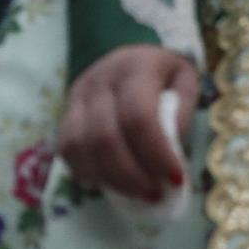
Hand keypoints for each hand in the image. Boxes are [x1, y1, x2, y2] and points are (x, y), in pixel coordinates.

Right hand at [59, 45, 197, 202]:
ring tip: (136, 193)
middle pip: (104, 138)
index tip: (176, 179)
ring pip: (79, 148)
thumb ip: (183, 111)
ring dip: (108, 179)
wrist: (128, 54)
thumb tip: (172, 150)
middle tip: (154, 194)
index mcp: (135, 68)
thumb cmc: (162, 71)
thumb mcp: (185, 80)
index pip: (139, 117)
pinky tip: (111, 183)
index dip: (156, 153)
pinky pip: (66, 151)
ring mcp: (76, 98)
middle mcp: (99, 82)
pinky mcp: (63, 114)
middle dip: (130, 176)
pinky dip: (87, 173)